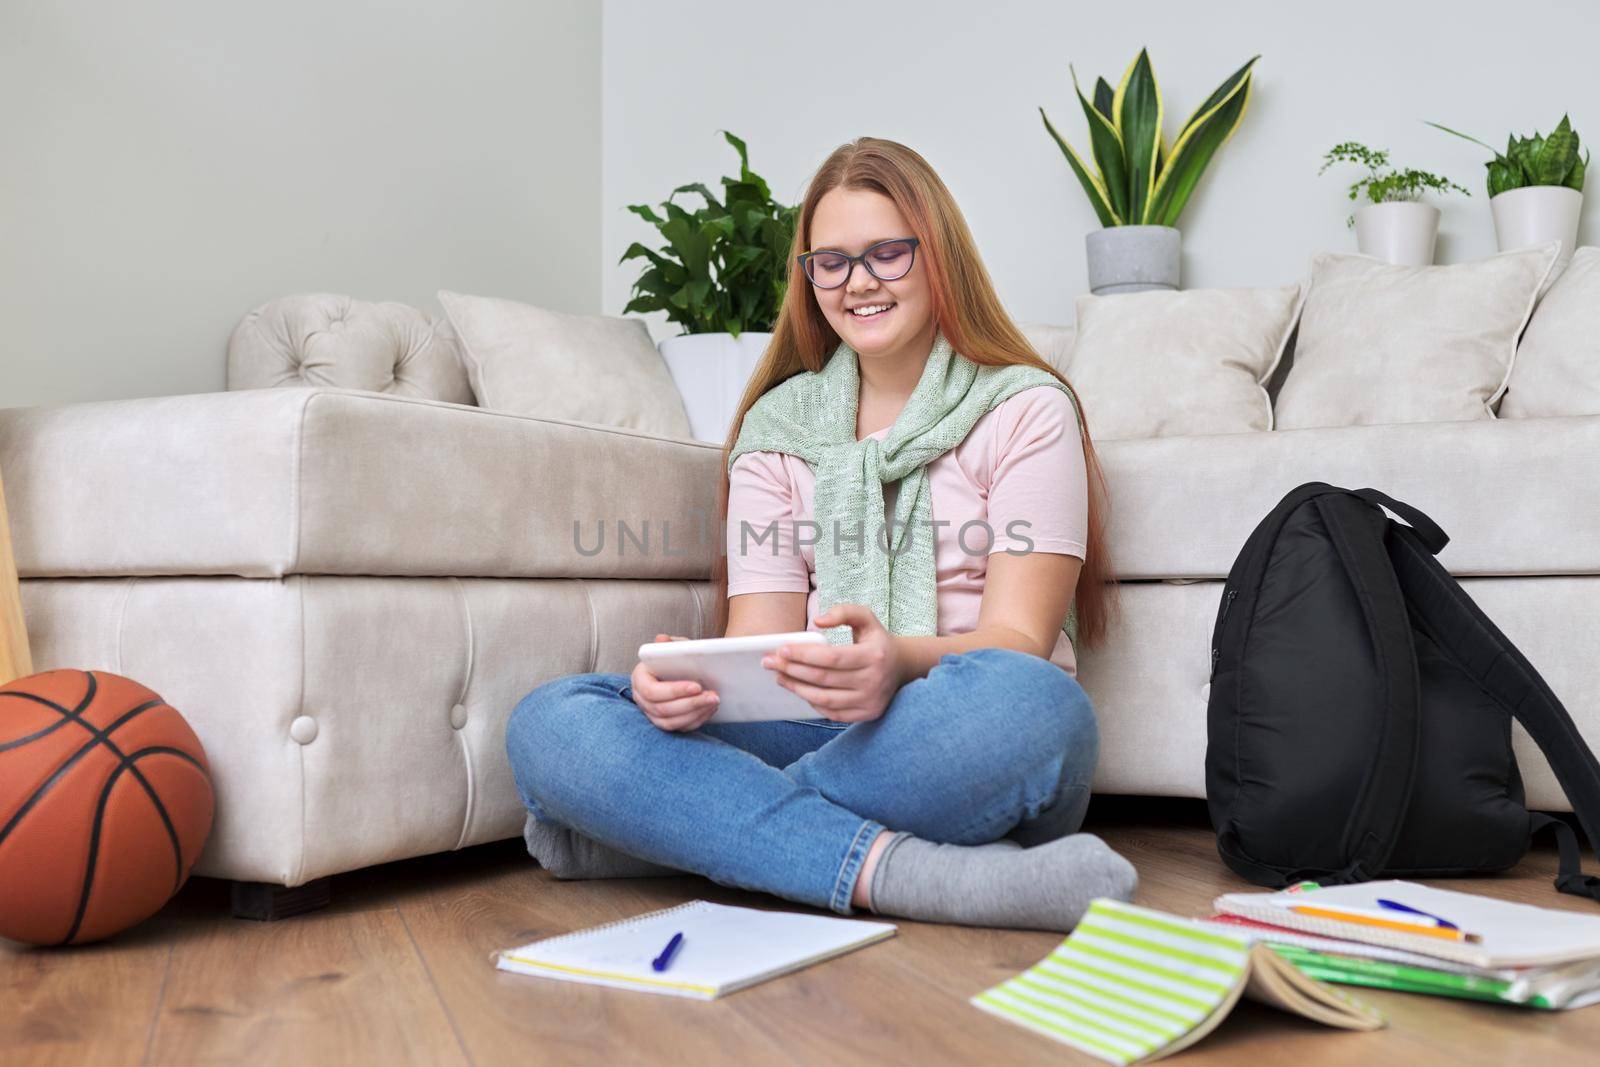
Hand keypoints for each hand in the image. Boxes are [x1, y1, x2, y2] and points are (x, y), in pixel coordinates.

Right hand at [629, 633, 718, 731]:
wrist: (679, 669)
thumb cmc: (673, 657)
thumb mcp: (671, 647)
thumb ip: (667, 645)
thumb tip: (661, 639)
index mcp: (640, 679)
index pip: (652, 691)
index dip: (674, 691)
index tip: (697, 686)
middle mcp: (642, 699)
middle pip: (663, 709)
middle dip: (691, 703)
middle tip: (713, 696)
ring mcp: (652, 714)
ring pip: (672, 722)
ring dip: (696, 713)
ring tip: (714, 701)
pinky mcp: (665, 723)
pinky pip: (680, 727)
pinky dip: (697, 720)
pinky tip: (710, 709)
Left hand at [762, 604, 903, 723]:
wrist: (903, 667)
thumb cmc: (877, 640)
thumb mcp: (866, 618)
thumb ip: (844, 611)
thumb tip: (818, 620)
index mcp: (874, 656)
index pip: (831, 658)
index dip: (804, 655)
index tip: (781, 650)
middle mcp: (873, 681)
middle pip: (823, 679)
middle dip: (792, 670)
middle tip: (769, 662)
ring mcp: (870, 701)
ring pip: (824, 699)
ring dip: (797, 688)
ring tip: (780, 676)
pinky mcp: (867, 715)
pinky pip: (832, 713)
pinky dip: (812, 702)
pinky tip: (799, 690)